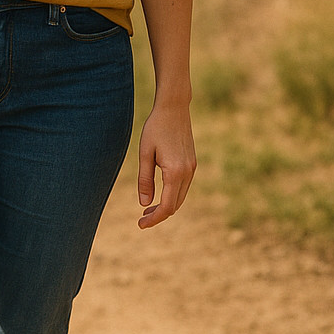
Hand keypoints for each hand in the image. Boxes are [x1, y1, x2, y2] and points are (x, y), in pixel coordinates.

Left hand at [136, 102, 194, 228]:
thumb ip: (145, 179)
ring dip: (166, 206)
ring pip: (181, 197)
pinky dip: (172, 195)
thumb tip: (144, 203)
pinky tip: (160, 194)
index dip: (154, 219)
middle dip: (159, 215)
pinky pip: (183, 187)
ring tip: (148, 209)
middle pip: (176, 205)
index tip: (140, 225)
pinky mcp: (192, 163)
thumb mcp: (145, 154)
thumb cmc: (155, 128)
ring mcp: (192, 168)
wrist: (174, 108)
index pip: (167, 206)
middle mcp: (188, 173)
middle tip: (141, 220)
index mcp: (175, 172)